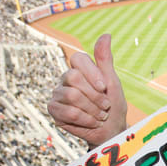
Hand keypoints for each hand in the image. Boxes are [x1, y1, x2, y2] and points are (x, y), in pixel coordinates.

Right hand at [48, 34, 127, 148]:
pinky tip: (90, 122)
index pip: (78, 59)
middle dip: (94, 95)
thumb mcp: (112, 81)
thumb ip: (105, 59)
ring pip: (71, 96)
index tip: (104, 86)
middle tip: (104, 106)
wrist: (110, 131)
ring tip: (99, 115)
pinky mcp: (54, 110)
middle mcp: (66, 78)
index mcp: (79, 69)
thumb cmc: (112, 105)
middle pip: (74, 77)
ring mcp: (58, 94)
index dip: (92, 73)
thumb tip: (106, 34)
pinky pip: (66, 112)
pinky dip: (84, 119)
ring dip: (92, 109)